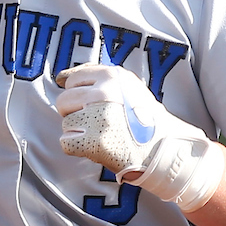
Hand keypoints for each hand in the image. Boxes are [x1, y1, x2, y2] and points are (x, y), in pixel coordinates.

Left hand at [55, 63, 223, 212]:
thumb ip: (95, 76)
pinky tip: (97, 147)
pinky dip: (78, 149)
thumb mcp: (127, 85)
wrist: (165, 149)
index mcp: (111, 76)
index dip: (81, 94)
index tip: (95, 104)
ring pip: (66, 123)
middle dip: (76, 113)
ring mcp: (99, 117)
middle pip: (63, 101)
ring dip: (80, 132)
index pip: (72, 80)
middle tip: (98, 122)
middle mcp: (104, 93)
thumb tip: (60, 77)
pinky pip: (66, 143)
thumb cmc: (143, 117)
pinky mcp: (94, 142)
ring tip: (103, 134)